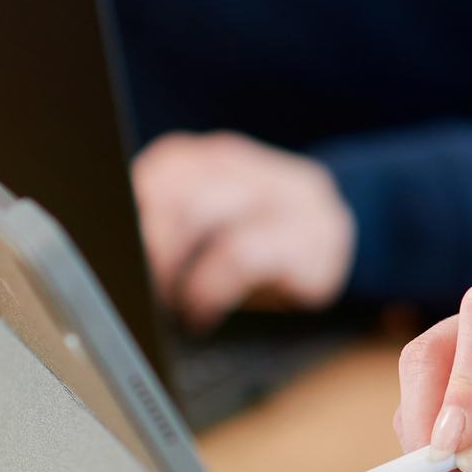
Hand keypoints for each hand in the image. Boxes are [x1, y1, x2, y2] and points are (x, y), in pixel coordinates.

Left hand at [130, 130, 354, 329]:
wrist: (360, 240)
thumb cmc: (266, 243)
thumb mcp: (216, 228)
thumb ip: (171, 226)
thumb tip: (113, 260)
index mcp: (215, 158)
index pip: (160, 170)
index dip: (130, 212)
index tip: (111, 255)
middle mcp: (251, 167)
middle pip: (177, 187)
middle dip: (146, 244)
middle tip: (134, 286)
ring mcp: (286, 196)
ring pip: (205, 211)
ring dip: (173, 268)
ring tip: (165, 303)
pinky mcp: (311, 237)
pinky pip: (243, 254)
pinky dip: (210, 289)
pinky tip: (201, 313)